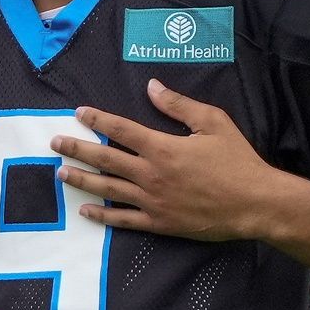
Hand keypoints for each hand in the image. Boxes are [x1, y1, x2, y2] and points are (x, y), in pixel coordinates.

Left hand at [51, 78, 285, 241]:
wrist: (254, 204)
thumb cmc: (237, 161)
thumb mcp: (213, 122)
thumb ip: (178, 105)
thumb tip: (151, 87)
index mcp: (162, 147)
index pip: (120, 130)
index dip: (97, 120)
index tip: (79, 113)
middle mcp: (151, 174)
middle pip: (105, 159)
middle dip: (77, 149)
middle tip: (55, 143)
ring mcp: (152, 201)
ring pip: (108, 189)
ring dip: (82, 180)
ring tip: (61, 173)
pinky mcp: (159, 223)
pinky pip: (123, 220)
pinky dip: (102, 215)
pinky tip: (85, 210)